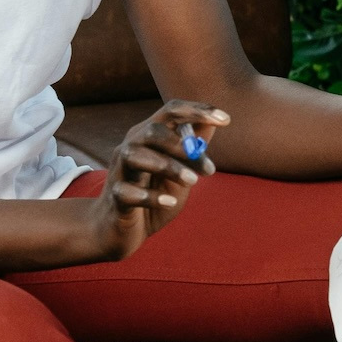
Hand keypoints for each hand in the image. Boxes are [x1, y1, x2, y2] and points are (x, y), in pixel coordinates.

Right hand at [92, 98, 225, 258]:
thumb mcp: (180, 172)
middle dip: (183, 146)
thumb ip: (193, 150)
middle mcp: (130, 148)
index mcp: (148, 137)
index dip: (198, 110)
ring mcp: (119, 172)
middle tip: (209, 170)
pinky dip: (150, 196)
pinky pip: (127, 192)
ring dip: (168, 167)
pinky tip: (169, 202)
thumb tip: (213, 123)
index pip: (171, 111)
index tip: (226, 119)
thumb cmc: (153, 196)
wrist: (119, 231)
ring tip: (193, 182)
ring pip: (136, 156)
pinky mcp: (115, 198)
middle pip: (152, 131)